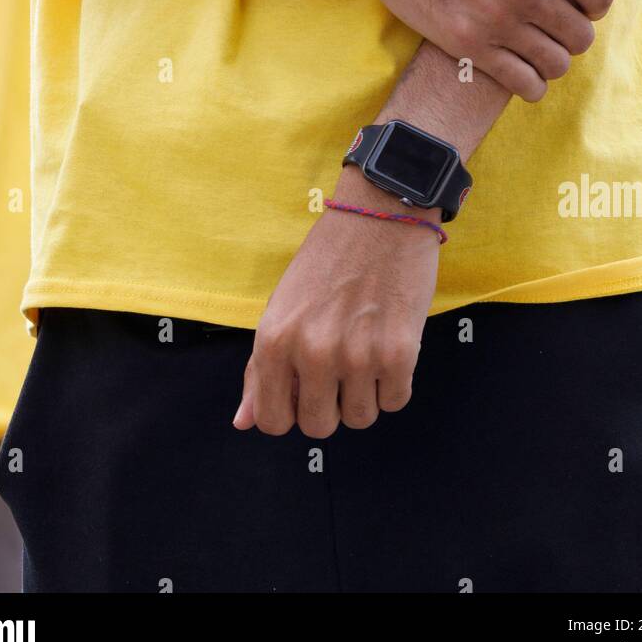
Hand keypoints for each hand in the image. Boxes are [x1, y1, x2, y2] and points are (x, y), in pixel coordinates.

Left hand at [233, 168, 439, 436]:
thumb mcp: (282, 306)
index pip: (272, 421)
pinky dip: (394, 383)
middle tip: (339, 368)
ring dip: (364, 394)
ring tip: (364, 352)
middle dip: (329, 406)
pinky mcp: (398, 353)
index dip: (290, 411)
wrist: (380, 214)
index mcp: (274, 339)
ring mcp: (356, 355)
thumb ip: (260, 368)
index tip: (304, 390)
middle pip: (319, 427)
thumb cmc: (328, 257)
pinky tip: (388, 346)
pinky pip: (395, 401)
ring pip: (360, 418)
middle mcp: (311, 352)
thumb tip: (243, 422)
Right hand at [372, 0, 638, 101]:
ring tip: (534, 43)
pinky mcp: (469, 46)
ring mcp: (498, 21)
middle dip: (572, 30)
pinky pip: (523, 83)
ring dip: (552, 58)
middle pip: (582, 36)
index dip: (591, 1)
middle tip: (550, 20)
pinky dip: (530, 83)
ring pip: (556, 64)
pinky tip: (520, 67)